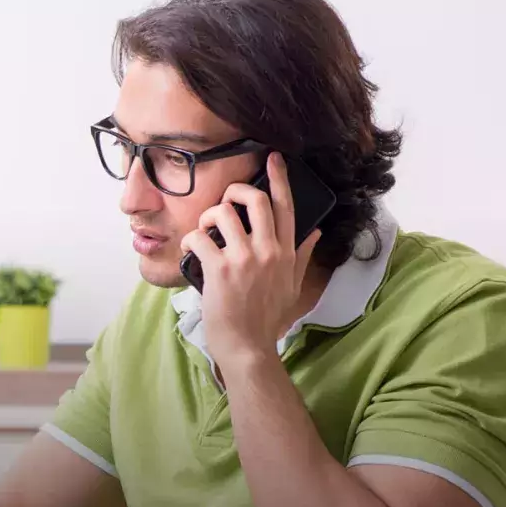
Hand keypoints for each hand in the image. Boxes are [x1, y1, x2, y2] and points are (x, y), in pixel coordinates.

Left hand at [179, 152, 323, 366]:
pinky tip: (190, 249)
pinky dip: (190, 239)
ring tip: (204, 231)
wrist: (248, 346)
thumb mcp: (292, 286)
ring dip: (208, 216)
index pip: (285, 206)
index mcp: (285, 251)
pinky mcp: (220, 270)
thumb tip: (315, 231)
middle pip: (256, 199)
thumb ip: (301, 255)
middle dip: (236, 190)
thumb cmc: (267, 319)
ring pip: (224, 213)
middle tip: (225, 200)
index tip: (272, 159)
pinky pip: (200, 238)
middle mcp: (267, 250)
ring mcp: (243, 259)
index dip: (279, 178)